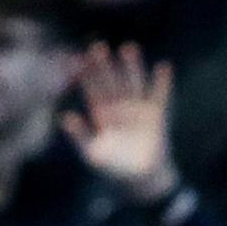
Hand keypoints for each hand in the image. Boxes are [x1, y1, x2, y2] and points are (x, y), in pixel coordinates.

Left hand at [61, 42, 181, 203]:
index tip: (76, 58)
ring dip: (131, 67)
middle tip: (97, 46)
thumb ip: (79, 135)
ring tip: (128, 48)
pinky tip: (163, 66)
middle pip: (111, 82)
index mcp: (101, 114)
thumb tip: (64, 116)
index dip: (85, 75)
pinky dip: (162, 82)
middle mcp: (119, 108)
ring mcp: (138, 110)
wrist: (142, 179)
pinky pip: (160, 95)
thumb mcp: (92, 153)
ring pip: (133, 83)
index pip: (92, 90)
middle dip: (104, 65)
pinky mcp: (157, 115)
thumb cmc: (114, 168)